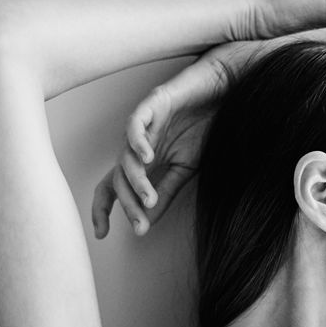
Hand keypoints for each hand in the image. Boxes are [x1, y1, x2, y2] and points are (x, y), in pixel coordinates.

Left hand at [92, 39, 270, 238]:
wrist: (225, 92)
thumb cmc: (206, 127)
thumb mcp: (186, 170)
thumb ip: (166, 193)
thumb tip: (146, 223)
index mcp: (144, 162)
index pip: (114, 187)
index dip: (103, 209)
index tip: (101, 234)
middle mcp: (138, 145)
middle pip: (118, 179)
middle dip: (128, 204)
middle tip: (141, 224)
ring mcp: (144, 125)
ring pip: (125, 157)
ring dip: (136, 181)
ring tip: (148, 198)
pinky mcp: (153, 103)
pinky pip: (135, 124)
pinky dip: (137, 141)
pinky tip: (147, 157)